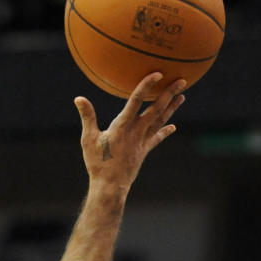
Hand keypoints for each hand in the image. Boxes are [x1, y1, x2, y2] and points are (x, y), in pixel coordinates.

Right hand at [76, 74, 185, 191]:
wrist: (110, 187)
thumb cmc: (98, 163)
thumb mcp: (89, 139)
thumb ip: (87, 116)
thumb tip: (78, 98)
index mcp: (123, 125)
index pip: (137, 100)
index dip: (147, 85)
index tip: (157, 73)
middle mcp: (136, 131)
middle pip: (156, 109)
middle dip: (169, 93)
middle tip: (182, 80)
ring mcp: (142, 141)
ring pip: (160, 121)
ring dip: (172, 108)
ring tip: (182, 96)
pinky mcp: (144, 151)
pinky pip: (156, 138)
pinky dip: (164, 131)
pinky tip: (173, 126)